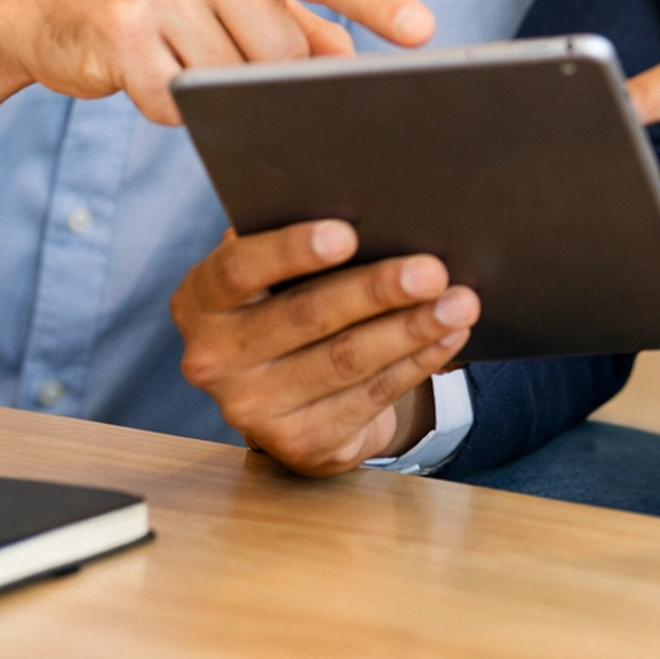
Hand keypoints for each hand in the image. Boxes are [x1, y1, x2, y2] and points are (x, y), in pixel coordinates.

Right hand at [0, 0, 434, 125]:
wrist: (42, 2)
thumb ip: (295, 13)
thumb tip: (354, 60)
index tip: (423, 30)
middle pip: (281, 50)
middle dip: (262, 73)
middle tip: (216, 51)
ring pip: (232, 82)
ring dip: (211, 90)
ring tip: (174, 53)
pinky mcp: (120, 35)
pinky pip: (177, 104)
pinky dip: (167, 106)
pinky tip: (141, 73)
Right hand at [171, 219, 478, 474]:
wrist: (282, 394)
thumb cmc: (284, 300)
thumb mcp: (271, 273)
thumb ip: (296, 242)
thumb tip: (375, 215)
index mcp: (200, 300)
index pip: (238, 269)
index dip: (291, 250)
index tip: (348, 233)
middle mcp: (215, 359)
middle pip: (305, 316)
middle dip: (375, 290)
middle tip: (431, 270)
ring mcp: (255, 409)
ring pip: (346, 360)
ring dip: (411, 328)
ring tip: (459, 302)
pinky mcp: (301, 443)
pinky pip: (370, 395)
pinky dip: (416, 361)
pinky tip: (447, 336)